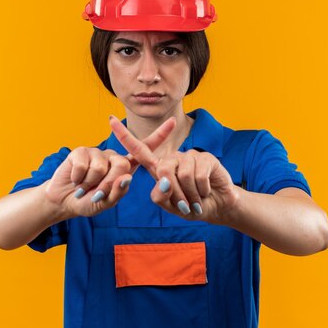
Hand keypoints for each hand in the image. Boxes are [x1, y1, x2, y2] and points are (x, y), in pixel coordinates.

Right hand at [44, 117, 176, 217]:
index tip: (173, 122)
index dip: (159, 136)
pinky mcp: (80, 151)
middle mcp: (113, 157)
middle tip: (96, 195)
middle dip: (108, 185)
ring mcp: (97, 152)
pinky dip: (78, 178)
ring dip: (91, 183)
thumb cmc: (88, 202)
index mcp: (125, 167)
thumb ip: (117, 193)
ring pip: (101, 167)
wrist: (63, 201)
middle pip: (122, 165)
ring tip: (84, 187)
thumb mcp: (106, 203)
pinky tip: (75, 180)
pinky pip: (84, 165)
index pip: (145, 149)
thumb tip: (127, 177)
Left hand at [109, 116, 239, 223]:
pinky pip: (199, 175)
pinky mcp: (206, 157)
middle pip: (163, 170)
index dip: (124, 136)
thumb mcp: (170, 206)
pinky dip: (202, 190)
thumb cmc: (190, 206)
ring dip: (191, 194)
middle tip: (185, 204)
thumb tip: (164, 180)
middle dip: (175, 194)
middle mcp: (172, 159)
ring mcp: (189, 156)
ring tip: (197, 198)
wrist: (217, 207)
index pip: (139, 150)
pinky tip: (206, 190)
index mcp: (159, 168)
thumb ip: (160, 197)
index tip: (110, 120)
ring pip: (183, 175)